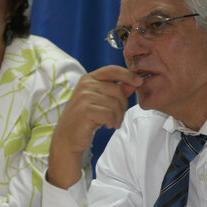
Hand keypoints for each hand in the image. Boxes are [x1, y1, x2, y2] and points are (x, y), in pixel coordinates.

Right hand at [48, 65, 142, 188]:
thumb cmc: (85, 118)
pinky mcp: (85, 110)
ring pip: (115, 104)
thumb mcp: (101, 100)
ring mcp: (84, 97)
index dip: (128, 75)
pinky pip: (110, 114)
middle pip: (118, 90)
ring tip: (111, 122)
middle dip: (123, 106)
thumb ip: (117, 90)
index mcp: (89, 78)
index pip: (112, 70)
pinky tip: (106, 125)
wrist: (67, 136)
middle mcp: (86, 85)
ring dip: (118, 117)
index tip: (139, 81)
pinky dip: (112, 122)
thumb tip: (135, 82)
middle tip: (117, 116)